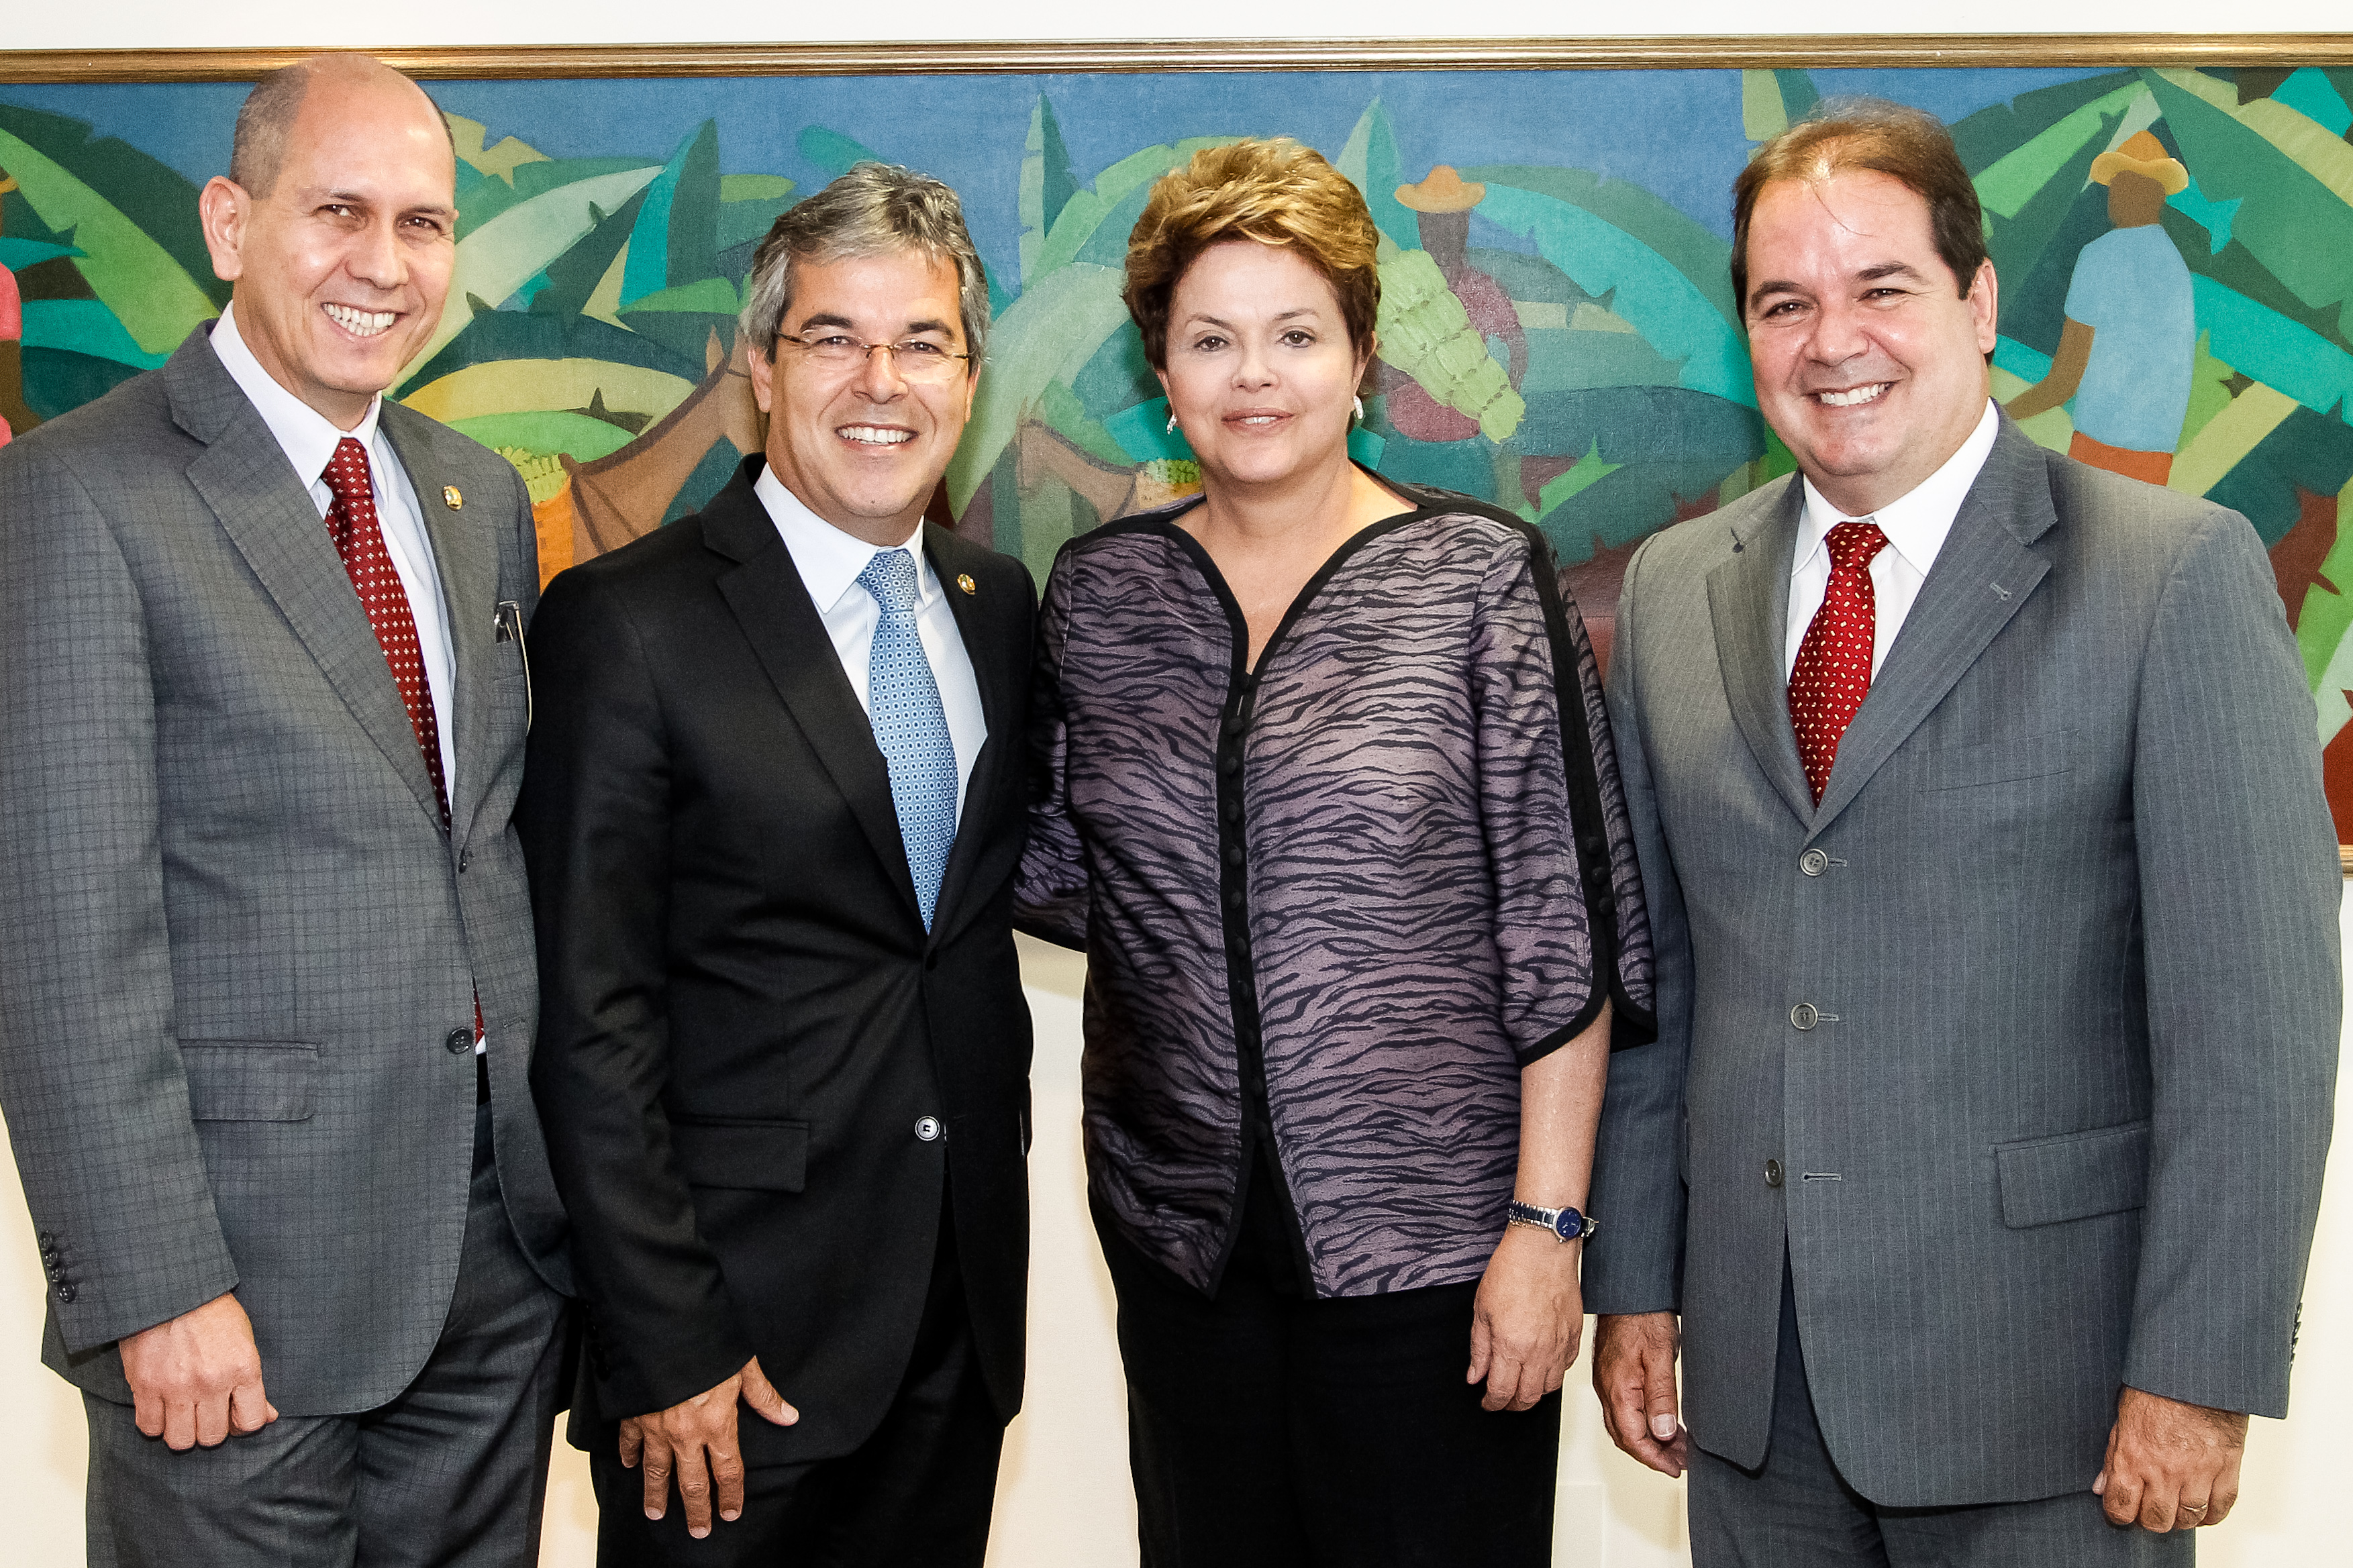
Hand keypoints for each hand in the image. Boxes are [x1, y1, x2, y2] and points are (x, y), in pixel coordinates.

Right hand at [117, 1291, 276, 1450]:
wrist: (172, 1289)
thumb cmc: (213, 1313)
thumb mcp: (246, 1342)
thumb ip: (254, 1384)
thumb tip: (269, 1417)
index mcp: (243, 1368)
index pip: (251, 1423)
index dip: (242, 1424)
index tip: (234, 1414)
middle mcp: (211, 1382)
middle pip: (212, 1437)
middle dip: (211, 1429)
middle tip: (206, 1412)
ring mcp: (176, 1387)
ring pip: (180, 1440)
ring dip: (182, 1431)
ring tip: (183, 1413)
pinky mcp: (145, 1385)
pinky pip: (149, 1426)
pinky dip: (155, 1423)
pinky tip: (161, 1407)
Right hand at [620, 1357, 796, 1537]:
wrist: (664, 1327)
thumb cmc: (707, 1343)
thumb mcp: (743, 1366)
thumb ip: (764, 1396)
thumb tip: (789, 1417)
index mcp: (717, 1423)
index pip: (728, 1470)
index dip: (731, 1495)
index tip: (730, 1513)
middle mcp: (687, 1434)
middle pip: (692, 1483)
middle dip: (696, 1510)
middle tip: (698, 1531)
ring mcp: (657, 1427)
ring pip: (657, 1471)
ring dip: (657, 1494)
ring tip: (656, 1514)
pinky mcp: (634, 1414)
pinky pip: (630, 1441)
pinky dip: (629, 1455)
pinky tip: (629, 1466)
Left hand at [1466, 1227, 1582, 1411]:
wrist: (1543, 1249)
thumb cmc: (1511, 1271)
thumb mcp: (1481, 1309)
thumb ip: (1479, 1348)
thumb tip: (1475, 1375)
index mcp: (1510, 1346)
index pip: (1501, 1391)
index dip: (1491, 1403)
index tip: (1486, 1402)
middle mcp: (1538, 1352)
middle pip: (1527, 1398)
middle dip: (1511, 1405)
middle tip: (1501, 1400)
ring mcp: (1559, 1345)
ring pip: (1549, 1388)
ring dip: (1533, 1393)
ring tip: (1520, 1386)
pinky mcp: (1574, 1336)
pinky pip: (1566, 1368)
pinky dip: (1553, 1375)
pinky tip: (1541, 1367)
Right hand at [1593, 1311, 1687, 1475]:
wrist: (1628, 1291)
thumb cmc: (1643, 1317)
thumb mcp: (1661, 1357)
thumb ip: (1662, 1397)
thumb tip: (1664, 1433)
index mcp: (1618, 1389)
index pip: (1633, 1439)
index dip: (1655, 1459)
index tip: (1675, 1468)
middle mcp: (1607, 1390)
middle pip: (1625, 1437)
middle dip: (1653, 1454)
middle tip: (1681, 1461)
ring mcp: (1607, 1383)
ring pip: (1624, 1425)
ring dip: (1649, 1440)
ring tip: (1677, 1445)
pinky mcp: (1611, 1375)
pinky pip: (1623, 1410)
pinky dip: (1642, 1423)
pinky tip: (1661, 1420)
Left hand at [2094, 1386, 2246, 1531]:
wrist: (2194, 1371)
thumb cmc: (2155, 1388)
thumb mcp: (2122, 1419)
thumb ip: (2113, 1457)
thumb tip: (2101, 1487)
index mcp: (2133, 1457)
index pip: (2120, 1507)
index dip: (2118, 1514)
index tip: (2120, 1510)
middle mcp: (2165, 1471)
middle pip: (2157, 1520)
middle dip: (2149, 1519)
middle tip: (2148, 1508)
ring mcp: (2198, 1472)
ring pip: (2189, 1519)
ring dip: (2180, 1518)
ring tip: (2174, 1505)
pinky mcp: (2226, 1468)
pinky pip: (2221, 1508)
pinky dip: (2211, 1514)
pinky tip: (2201, 1507)